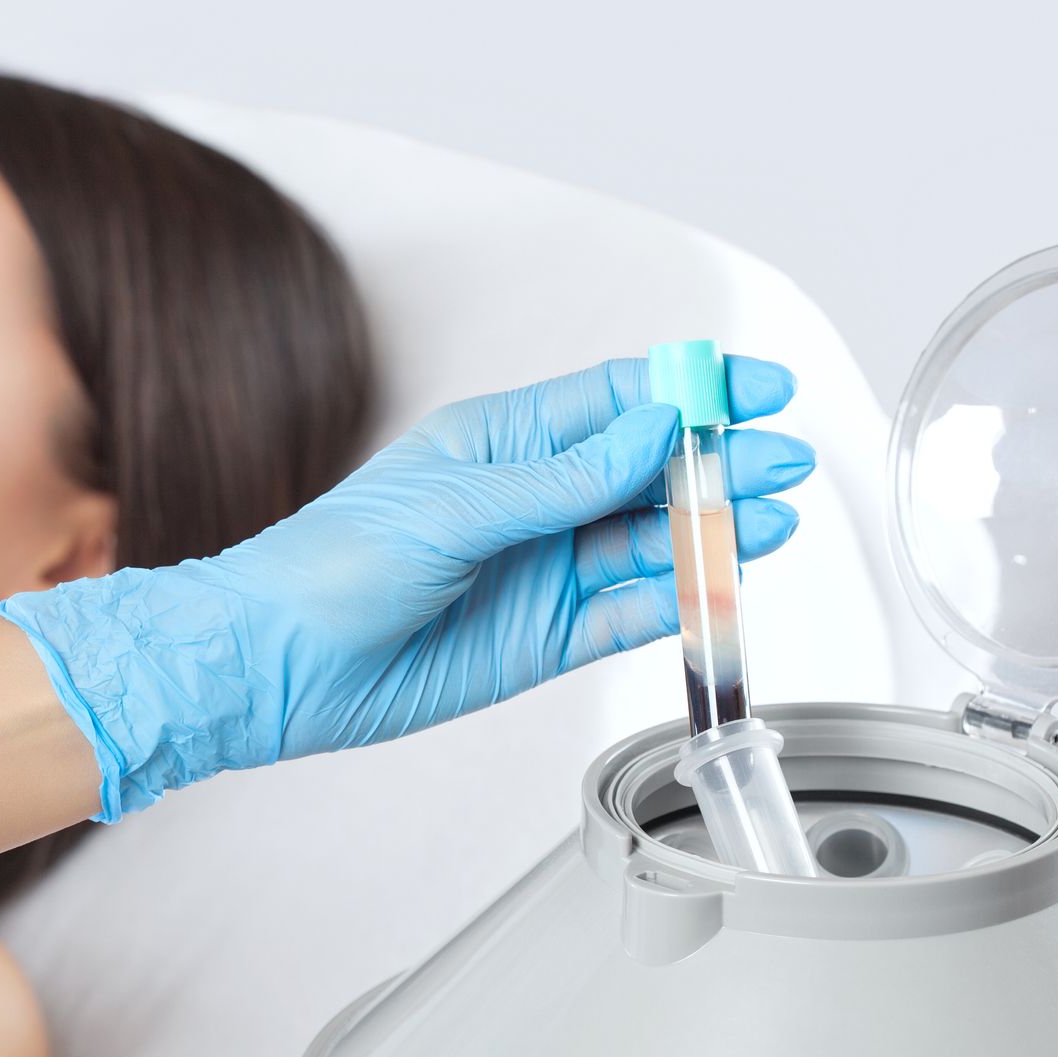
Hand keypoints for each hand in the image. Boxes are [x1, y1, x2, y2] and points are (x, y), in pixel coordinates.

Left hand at [0, 356, 812, 819]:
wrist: (275, 666)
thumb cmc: (332, 564)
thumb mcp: (453, 508)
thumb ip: (563, 478)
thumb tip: (655, 427)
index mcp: (502, 444)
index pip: (617, 403)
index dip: (689, 394)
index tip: (754, 390)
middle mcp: (532, 502)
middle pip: (649, 474)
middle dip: (718, 465)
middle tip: (782, 461)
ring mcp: (543, 571)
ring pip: (650, 544)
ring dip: (710, 533)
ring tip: (770, 519)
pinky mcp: (545, 639)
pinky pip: (629, 614)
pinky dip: (679, 601)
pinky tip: (721, 583)